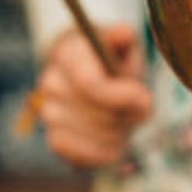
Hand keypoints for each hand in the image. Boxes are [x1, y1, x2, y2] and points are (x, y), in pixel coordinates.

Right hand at [35, 24, 152, 167]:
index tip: (143, 97)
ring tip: (123, 122)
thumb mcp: (124, 44)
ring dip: (118, 135)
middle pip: (96, 115)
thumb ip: (125, 39)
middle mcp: (50, 82)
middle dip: (126, 116)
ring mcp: (49, 113)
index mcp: (68, 53)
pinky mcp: (55, 141)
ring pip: (91, 137)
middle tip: (136, 109)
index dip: (122, 97)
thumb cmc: (114, 61)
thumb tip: (123, 34)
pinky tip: (113, 142)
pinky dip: (103, 154)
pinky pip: (79, 157)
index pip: (89, 84)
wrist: (98, 80)